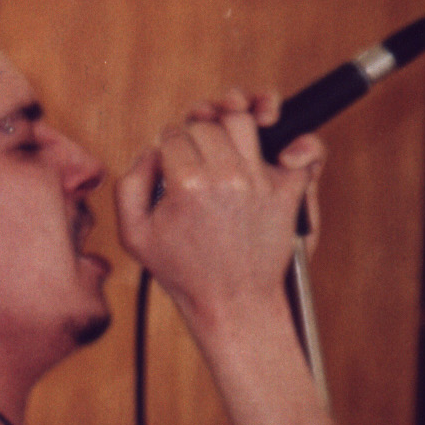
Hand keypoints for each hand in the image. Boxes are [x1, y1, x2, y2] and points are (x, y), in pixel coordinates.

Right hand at [115, 89, 324, 328]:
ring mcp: (260, 181)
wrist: (233, 303)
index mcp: (187, 184)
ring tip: (223, 150)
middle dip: (196, 135)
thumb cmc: (185, 273)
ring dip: (230, 130)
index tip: (170, 158)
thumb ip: (129, 184)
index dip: (167, 144)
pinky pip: (295, 149)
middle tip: (194, 157)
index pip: (174, 133)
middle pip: (208, 124)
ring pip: (244, 122)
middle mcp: (226, 177)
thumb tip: (149, 152)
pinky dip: (287, 146)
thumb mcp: (134, 235)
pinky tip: (270, 155)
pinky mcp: (287, 190)